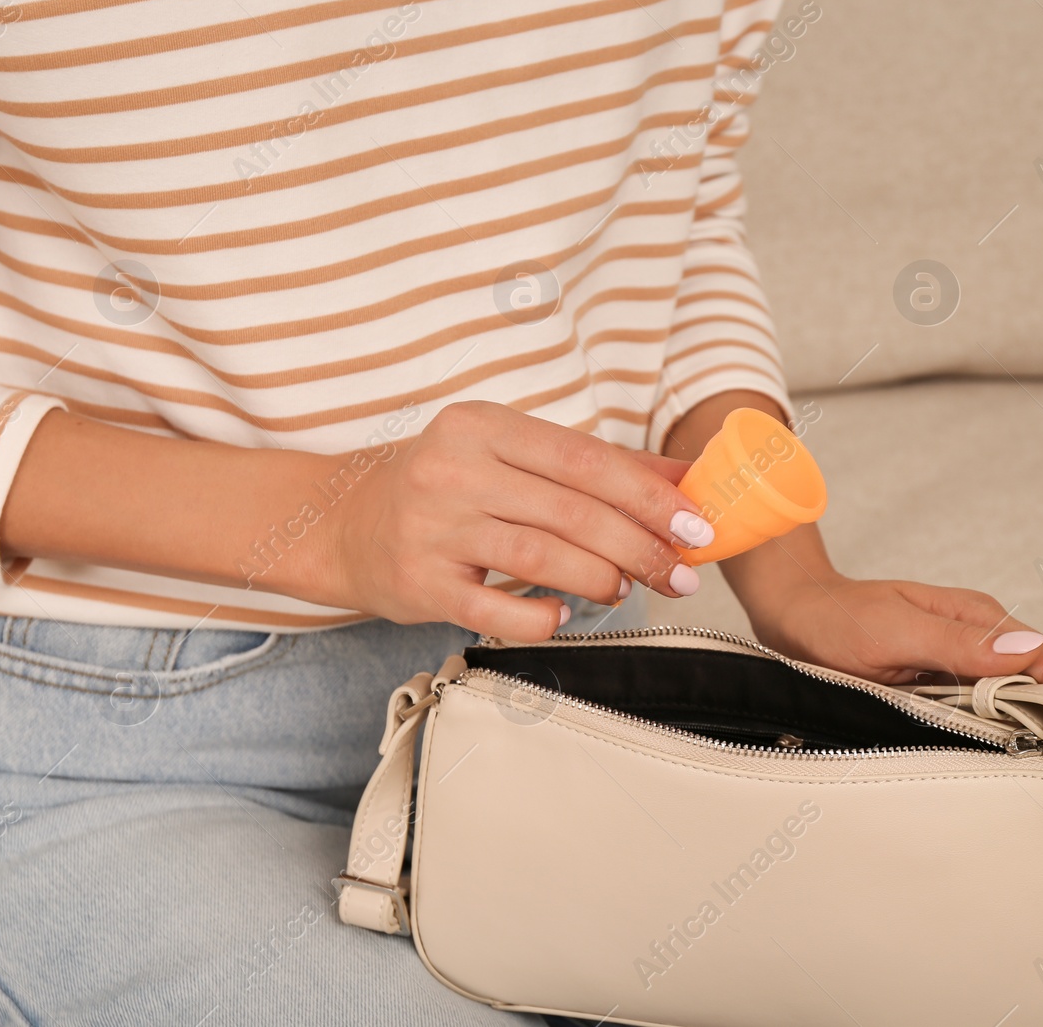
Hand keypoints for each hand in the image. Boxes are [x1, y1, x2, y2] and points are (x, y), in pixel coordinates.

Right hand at [312, 401, 711, 638]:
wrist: (346, 523)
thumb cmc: (451, 487)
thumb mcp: (515, 455)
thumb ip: (600, 466)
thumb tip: (689, 478)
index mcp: (484, 425)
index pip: (585, 459)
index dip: (648, 496)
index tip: (696, 526)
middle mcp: (454, 468)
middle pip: (570, 510)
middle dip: (639, 547)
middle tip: (679, 574)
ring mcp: (433, 527)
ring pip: (539, 556)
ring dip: (600, 578)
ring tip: (627, 588)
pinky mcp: (420, 583)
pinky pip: (494, 608)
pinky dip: (539, 617)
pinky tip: (563, 614)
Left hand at [743, 571, 1042, 850]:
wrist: (795, 615)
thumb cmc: (837, 617)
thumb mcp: (893, 629)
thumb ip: (956, 643)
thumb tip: (1025, 650)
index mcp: (986, 625)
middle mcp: (990, 652)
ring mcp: (975, 679)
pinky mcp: (955, 704)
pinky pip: (1008, 737)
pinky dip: (1034, 771)